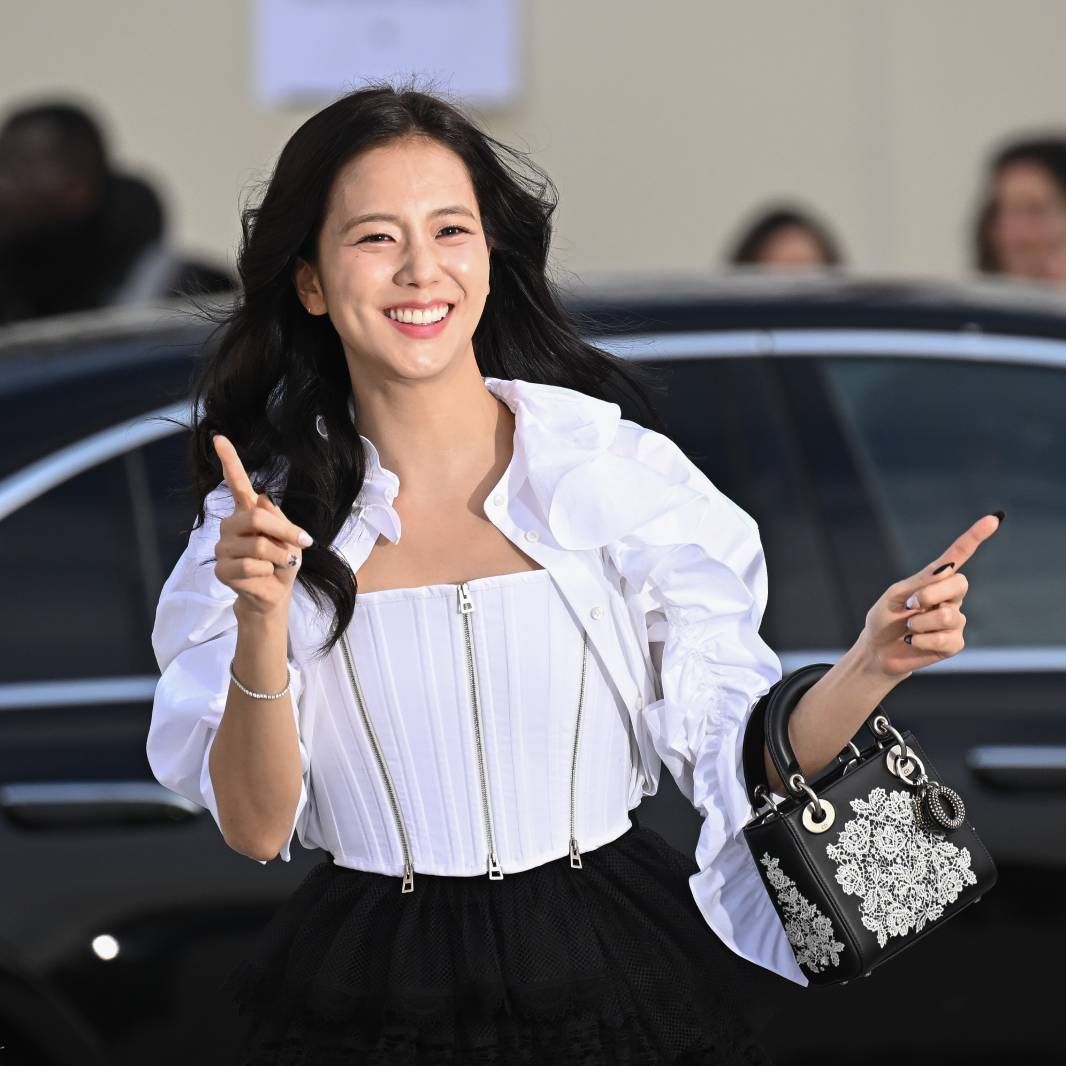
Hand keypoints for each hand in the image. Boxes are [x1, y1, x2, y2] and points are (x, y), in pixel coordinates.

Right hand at [211, 434, 313, 617]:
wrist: (276, 592)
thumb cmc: (283, 561)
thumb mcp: (291, 537)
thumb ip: (278, 519)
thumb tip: (262, 500)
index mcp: (247, 511)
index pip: (235, 482)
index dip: (228, 460)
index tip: (219, 438)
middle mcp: (230, 525)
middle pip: (256, 518)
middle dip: (285, 532)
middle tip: (302, 543)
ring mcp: (222, 547)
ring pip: (257, 546)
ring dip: (280, 556)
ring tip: (280, 563)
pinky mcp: (221, 569)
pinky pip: (251, 566)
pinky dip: (268, 571)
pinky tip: (264, 574)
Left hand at [857, 512, 1002, 679]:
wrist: (877, 650)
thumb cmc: (885, 618)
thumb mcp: (895, 595)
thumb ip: (920, 582)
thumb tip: (947, 569)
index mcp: (934, 580)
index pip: (958, 556)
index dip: (975, 537)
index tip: (993, 519)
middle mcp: (950, 597)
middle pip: (959, 583)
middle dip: (931, 594)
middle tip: (910, 605)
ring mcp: (955, 620)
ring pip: (948, 615)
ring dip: (920, 622)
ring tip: (909, 627)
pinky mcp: (954, 643)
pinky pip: (945, 638)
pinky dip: (922, 640)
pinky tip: (913, 641)